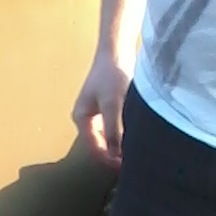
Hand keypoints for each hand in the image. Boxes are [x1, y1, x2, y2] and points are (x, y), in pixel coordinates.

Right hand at [71, 47, 131, 164]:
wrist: (117, 49)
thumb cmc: (112, 74)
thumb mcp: (113, 104)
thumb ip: (113, 131)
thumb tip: (116, 155)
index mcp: (81, 119)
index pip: (94, 149)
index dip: (109, 160)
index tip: (125, 166)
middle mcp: (86, 119)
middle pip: (100, 145)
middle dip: (114, 155)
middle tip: (132, 162)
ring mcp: (95, 113)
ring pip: (107, 138)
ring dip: (119, 145)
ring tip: (134, 151)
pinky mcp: (107, 107)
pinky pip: (113, 128)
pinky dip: (122, 134)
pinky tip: (135, 136)